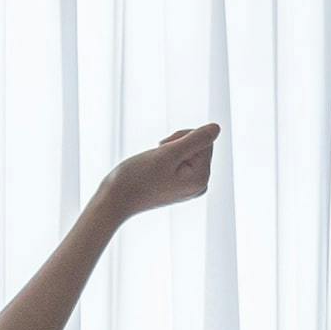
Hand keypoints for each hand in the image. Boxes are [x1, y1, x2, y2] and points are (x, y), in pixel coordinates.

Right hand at [95, 123, 220, 220]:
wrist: (113, 201)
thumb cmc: (136, 178)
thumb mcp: (167, 153)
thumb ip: (195, 139)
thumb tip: (216, 128)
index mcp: (201, 178)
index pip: (204, 140)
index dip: (181, 138)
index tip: (161, 150)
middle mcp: (200, 186)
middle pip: (199, 148)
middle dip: (176, 146)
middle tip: (155, 159)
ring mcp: (189, 189)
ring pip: (188, 155)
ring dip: (169, 153)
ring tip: (152, 167)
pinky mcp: (179, 188)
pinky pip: (180, 164)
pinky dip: (166, 162)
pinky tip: (153, 173)